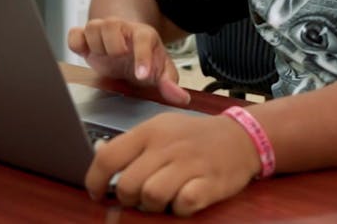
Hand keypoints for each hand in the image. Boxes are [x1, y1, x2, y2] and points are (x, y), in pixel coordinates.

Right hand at [68, 18, 189, 105]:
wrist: (127, 47)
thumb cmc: (144, 59)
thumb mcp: (161, 71)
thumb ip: (169, 83)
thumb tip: (181, 98)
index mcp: (143, 35)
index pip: (143, 40)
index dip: (142, 58)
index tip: (142, 75)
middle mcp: (121, 28)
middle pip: (111, 26)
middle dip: (114, 46)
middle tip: (119, 58)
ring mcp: (102, 30)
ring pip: (92, 28)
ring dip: (97, 46)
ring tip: (106, 57)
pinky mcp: (84, 37)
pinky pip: (74, 35)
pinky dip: (77, 43)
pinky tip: (86, 53)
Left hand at [86, 112, 262, 215]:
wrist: (240, 136)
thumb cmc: (193, 136)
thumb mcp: (161, 128)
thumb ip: (132, 144)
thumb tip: (100, 157)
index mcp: (150, 131)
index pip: (108, 157)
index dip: (95, 180)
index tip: (97, 193)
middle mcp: (167, 146)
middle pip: (128, 184)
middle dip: (128, 198)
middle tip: (139, 197)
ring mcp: (189, 163)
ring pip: (152, 195)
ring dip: (153, 205)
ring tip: (163, 199)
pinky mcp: (210, 182)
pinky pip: (183, 204)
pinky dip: (180, 208)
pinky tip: (183, 199)